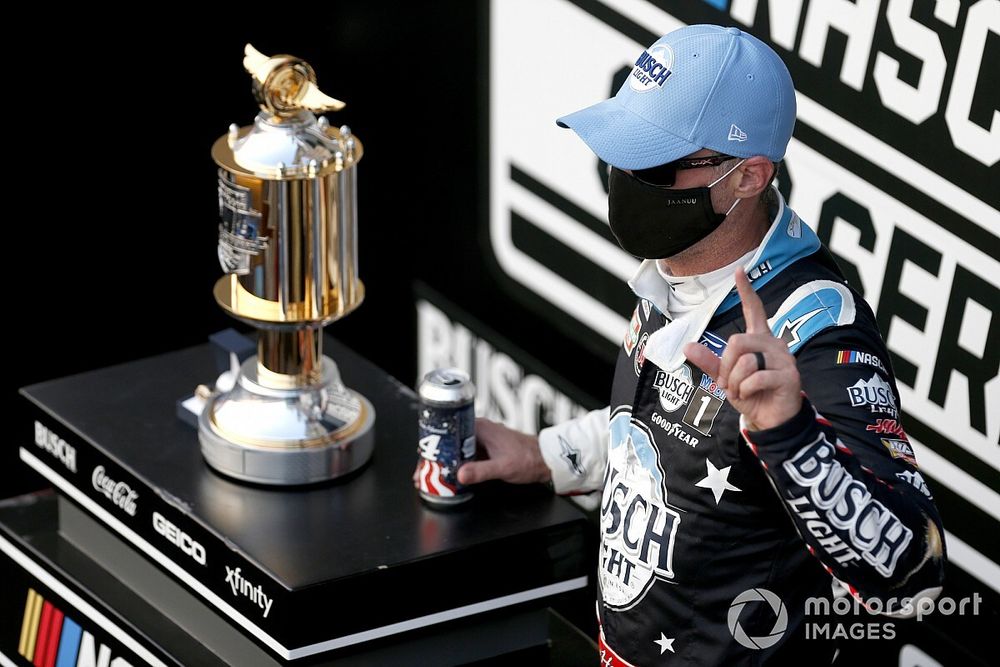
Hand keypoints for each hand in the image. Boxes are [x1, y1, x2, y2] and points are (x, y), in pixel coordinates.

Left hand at [683, 270, 801, 429]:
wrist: (772, 420)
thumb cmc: (751, 394)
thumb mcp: (725, 378)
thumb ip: (709, 362)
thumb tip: (687, 346)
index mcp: (759, 340)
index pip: (754, 310)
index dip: (746, 291)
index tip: (739, 271)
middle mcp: (773, 344)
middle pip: (736, 342)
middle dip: (726, 367)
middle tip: (730, 383)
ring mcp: (783, 359)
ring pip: (744, 361)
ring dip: (735, 382)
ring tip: (743, 390)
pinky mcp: (789, 375)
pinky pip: (755, 378)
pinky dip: (745, 390)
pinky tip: (752, 395)